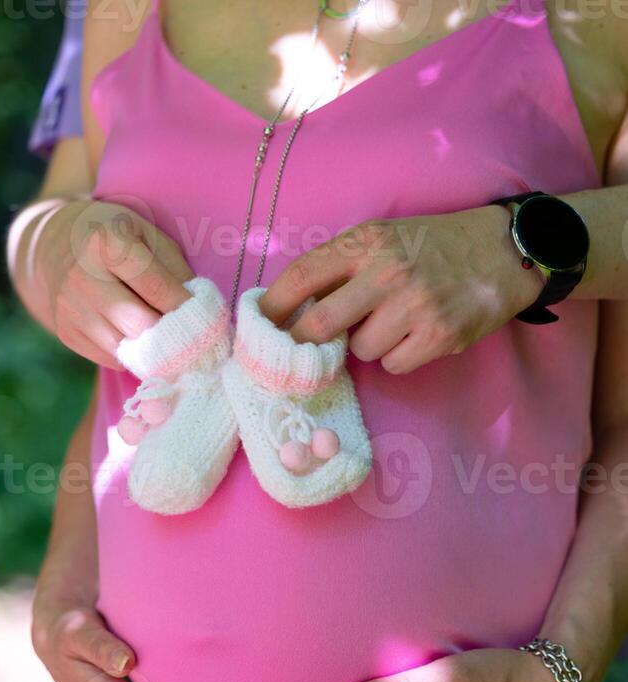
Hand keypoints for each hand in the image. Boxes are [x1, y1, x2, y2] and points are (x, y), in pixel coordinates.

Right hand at [35, 198, 193, 367]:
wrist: (54, 246)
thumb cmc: (113, 237)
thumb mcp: (146, 234)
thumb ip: (175, 269)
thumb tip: (199, 310)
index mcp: (107, 244)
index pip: (158, 289)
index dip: (188, 308)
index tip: (209, 320)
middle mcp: (83, 279)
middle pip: (143, 326)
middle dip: (174, 335)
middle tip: (198, 340)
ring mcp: (71, 310)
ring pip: (129, 350)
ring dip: (156, 351)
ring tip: (173, 342)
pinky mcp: (67, 333)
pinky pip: (114, 358)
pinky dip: (134, 355)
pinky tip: (140, 338)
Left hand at [260, 206, 543, 373]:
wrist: (504, 251)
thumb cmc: (434, 246)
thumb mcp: (384, 236)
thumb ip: (343, 265)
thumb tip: (295, 308)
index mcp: (366, 241)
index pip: (302, 276)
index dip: (273, 306)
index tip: (258, 327)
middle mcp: (386, 271)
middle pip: (320, 324)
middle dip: (307, 343)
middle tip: (307, 349)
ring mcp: (414, 305)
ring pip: (360, 350)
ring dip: (368, 345)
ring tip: (393, 324)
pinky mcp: (438, 335)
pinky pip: (393, 364)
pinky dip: (398, 357)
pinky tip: (416, 336)